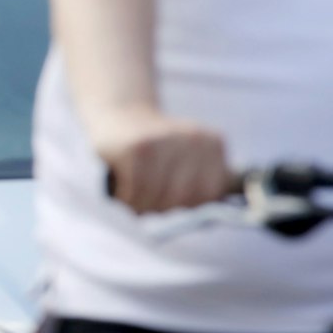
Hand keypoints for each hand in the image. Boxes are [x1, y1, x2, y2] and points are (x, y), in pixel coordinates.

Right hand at [94, 109, 230, 213]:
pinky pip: (136, 192)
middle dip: (160, 208)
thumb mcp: (188, 161)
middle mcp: (194, 138)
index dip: (184, 206)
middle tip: (145, 200)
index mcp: (214, 144)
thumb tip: (211, 217)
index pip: (207, 196)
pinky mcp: (137, 147)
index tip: (168, 200)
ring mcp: (165, 140)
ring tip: (131, 193)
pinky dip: (125, 196)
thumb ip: (204, 185)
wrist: (119, 116)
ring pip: (158, 198)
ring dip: (139, 204)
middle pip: (182, 198)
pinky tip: (120, 184)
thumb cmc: (155, 152)